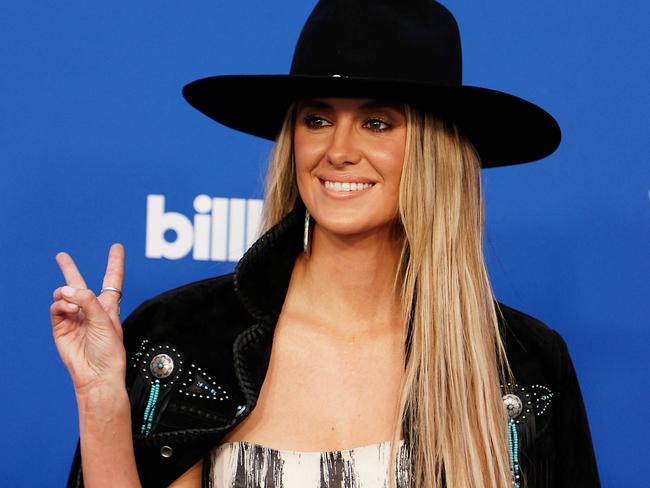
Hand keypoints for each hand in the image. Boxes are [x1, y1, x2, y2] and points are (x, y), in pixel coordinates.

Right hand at [51, 244, 126, 393]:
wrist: (96, 374)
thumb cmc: (109, 351)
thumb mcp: (105, 320)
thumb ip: (87, 301)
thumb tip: (67, 290)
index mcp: (108, 306)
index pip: (112, 279)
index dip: (115, 263)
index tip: (117, 248)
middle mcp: (90, 309)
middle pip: (79, 284)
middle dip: (69, 269)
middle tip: (61, 256)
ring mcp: (74, 317)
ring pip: (65, 294)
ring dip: (67, 293)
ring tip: (72, 302)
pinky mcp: (61, 326)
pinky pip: (56, 307)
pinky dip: (61, 305)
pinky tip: (68, 309)